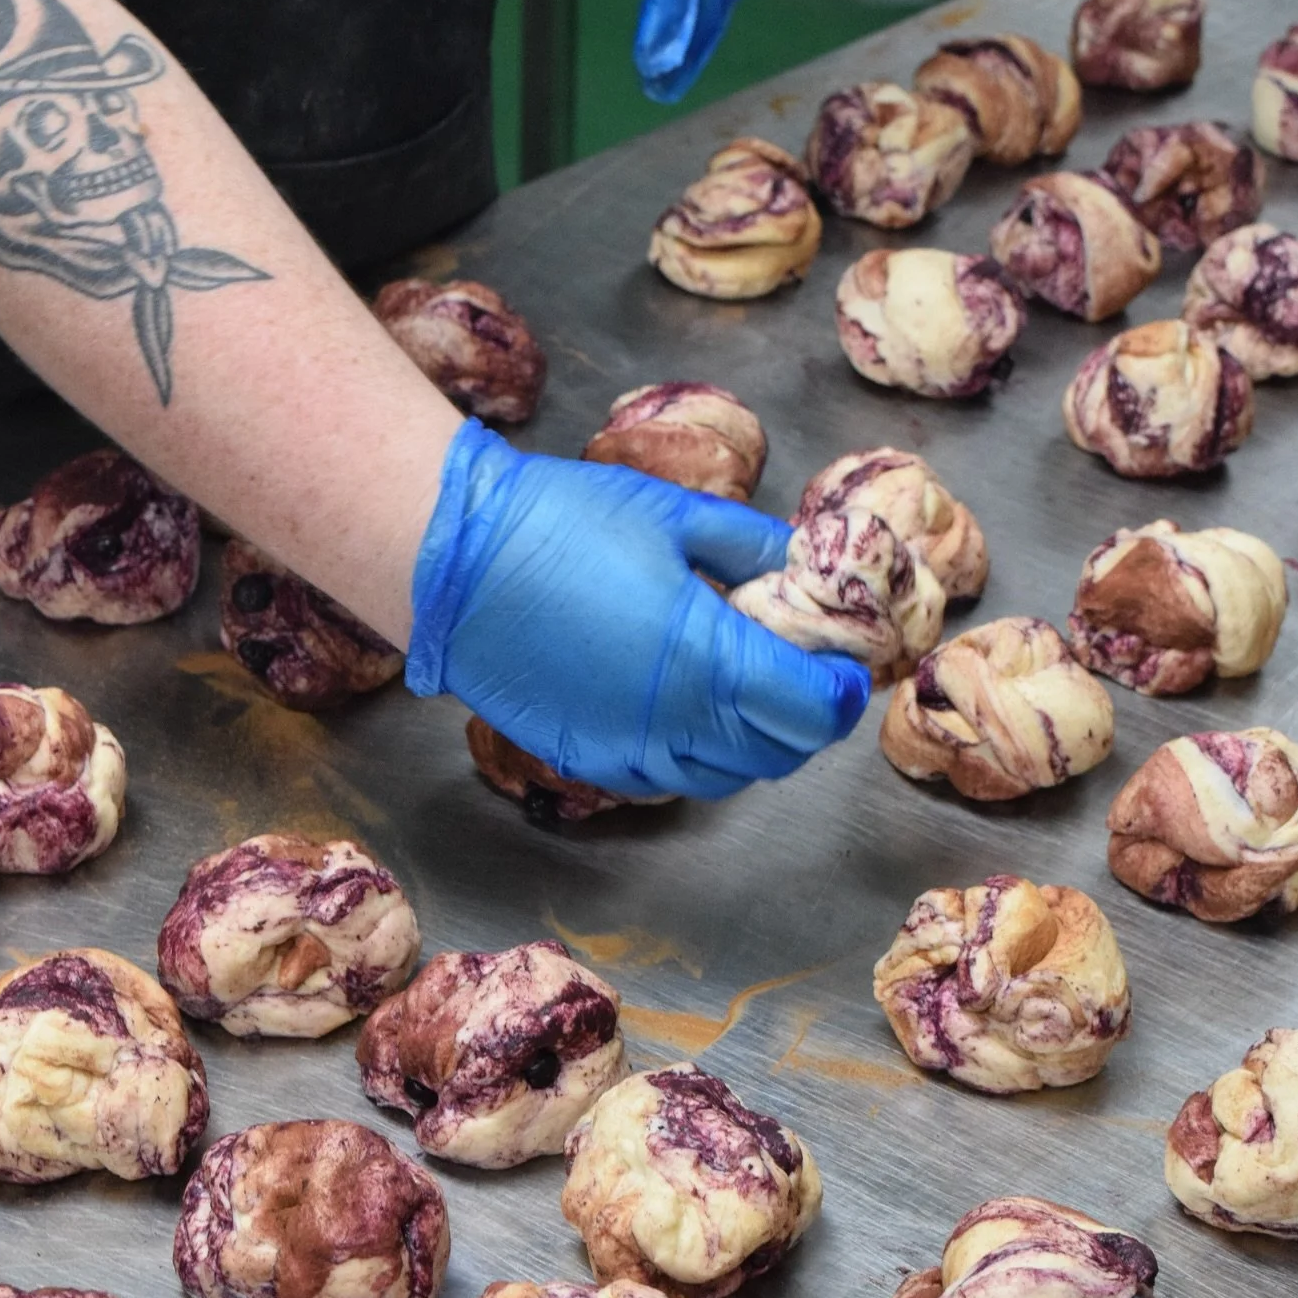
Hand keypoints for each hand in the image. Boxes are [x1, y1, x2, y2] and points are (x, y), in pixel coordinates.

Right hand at [406, 420, 869, 800]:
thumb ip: (748, 548)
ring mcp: (627, 753)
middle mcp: (676, 724)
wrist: (453, 562)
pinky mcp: (586, 763)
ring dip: (754, 746)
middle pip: (779, 754)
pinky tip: (688, 716)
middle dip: (808, 722)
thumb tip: (795, 563)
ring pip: (726, 779)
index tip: (844, 666)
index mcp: (710, 661)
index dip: (842, 693)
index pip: (813, 710)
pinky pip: (667, 781)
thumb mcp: (674, 515)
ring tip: (750, 698)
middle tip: (809, 680)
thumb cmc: (559, 524)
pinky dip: (697, 759)